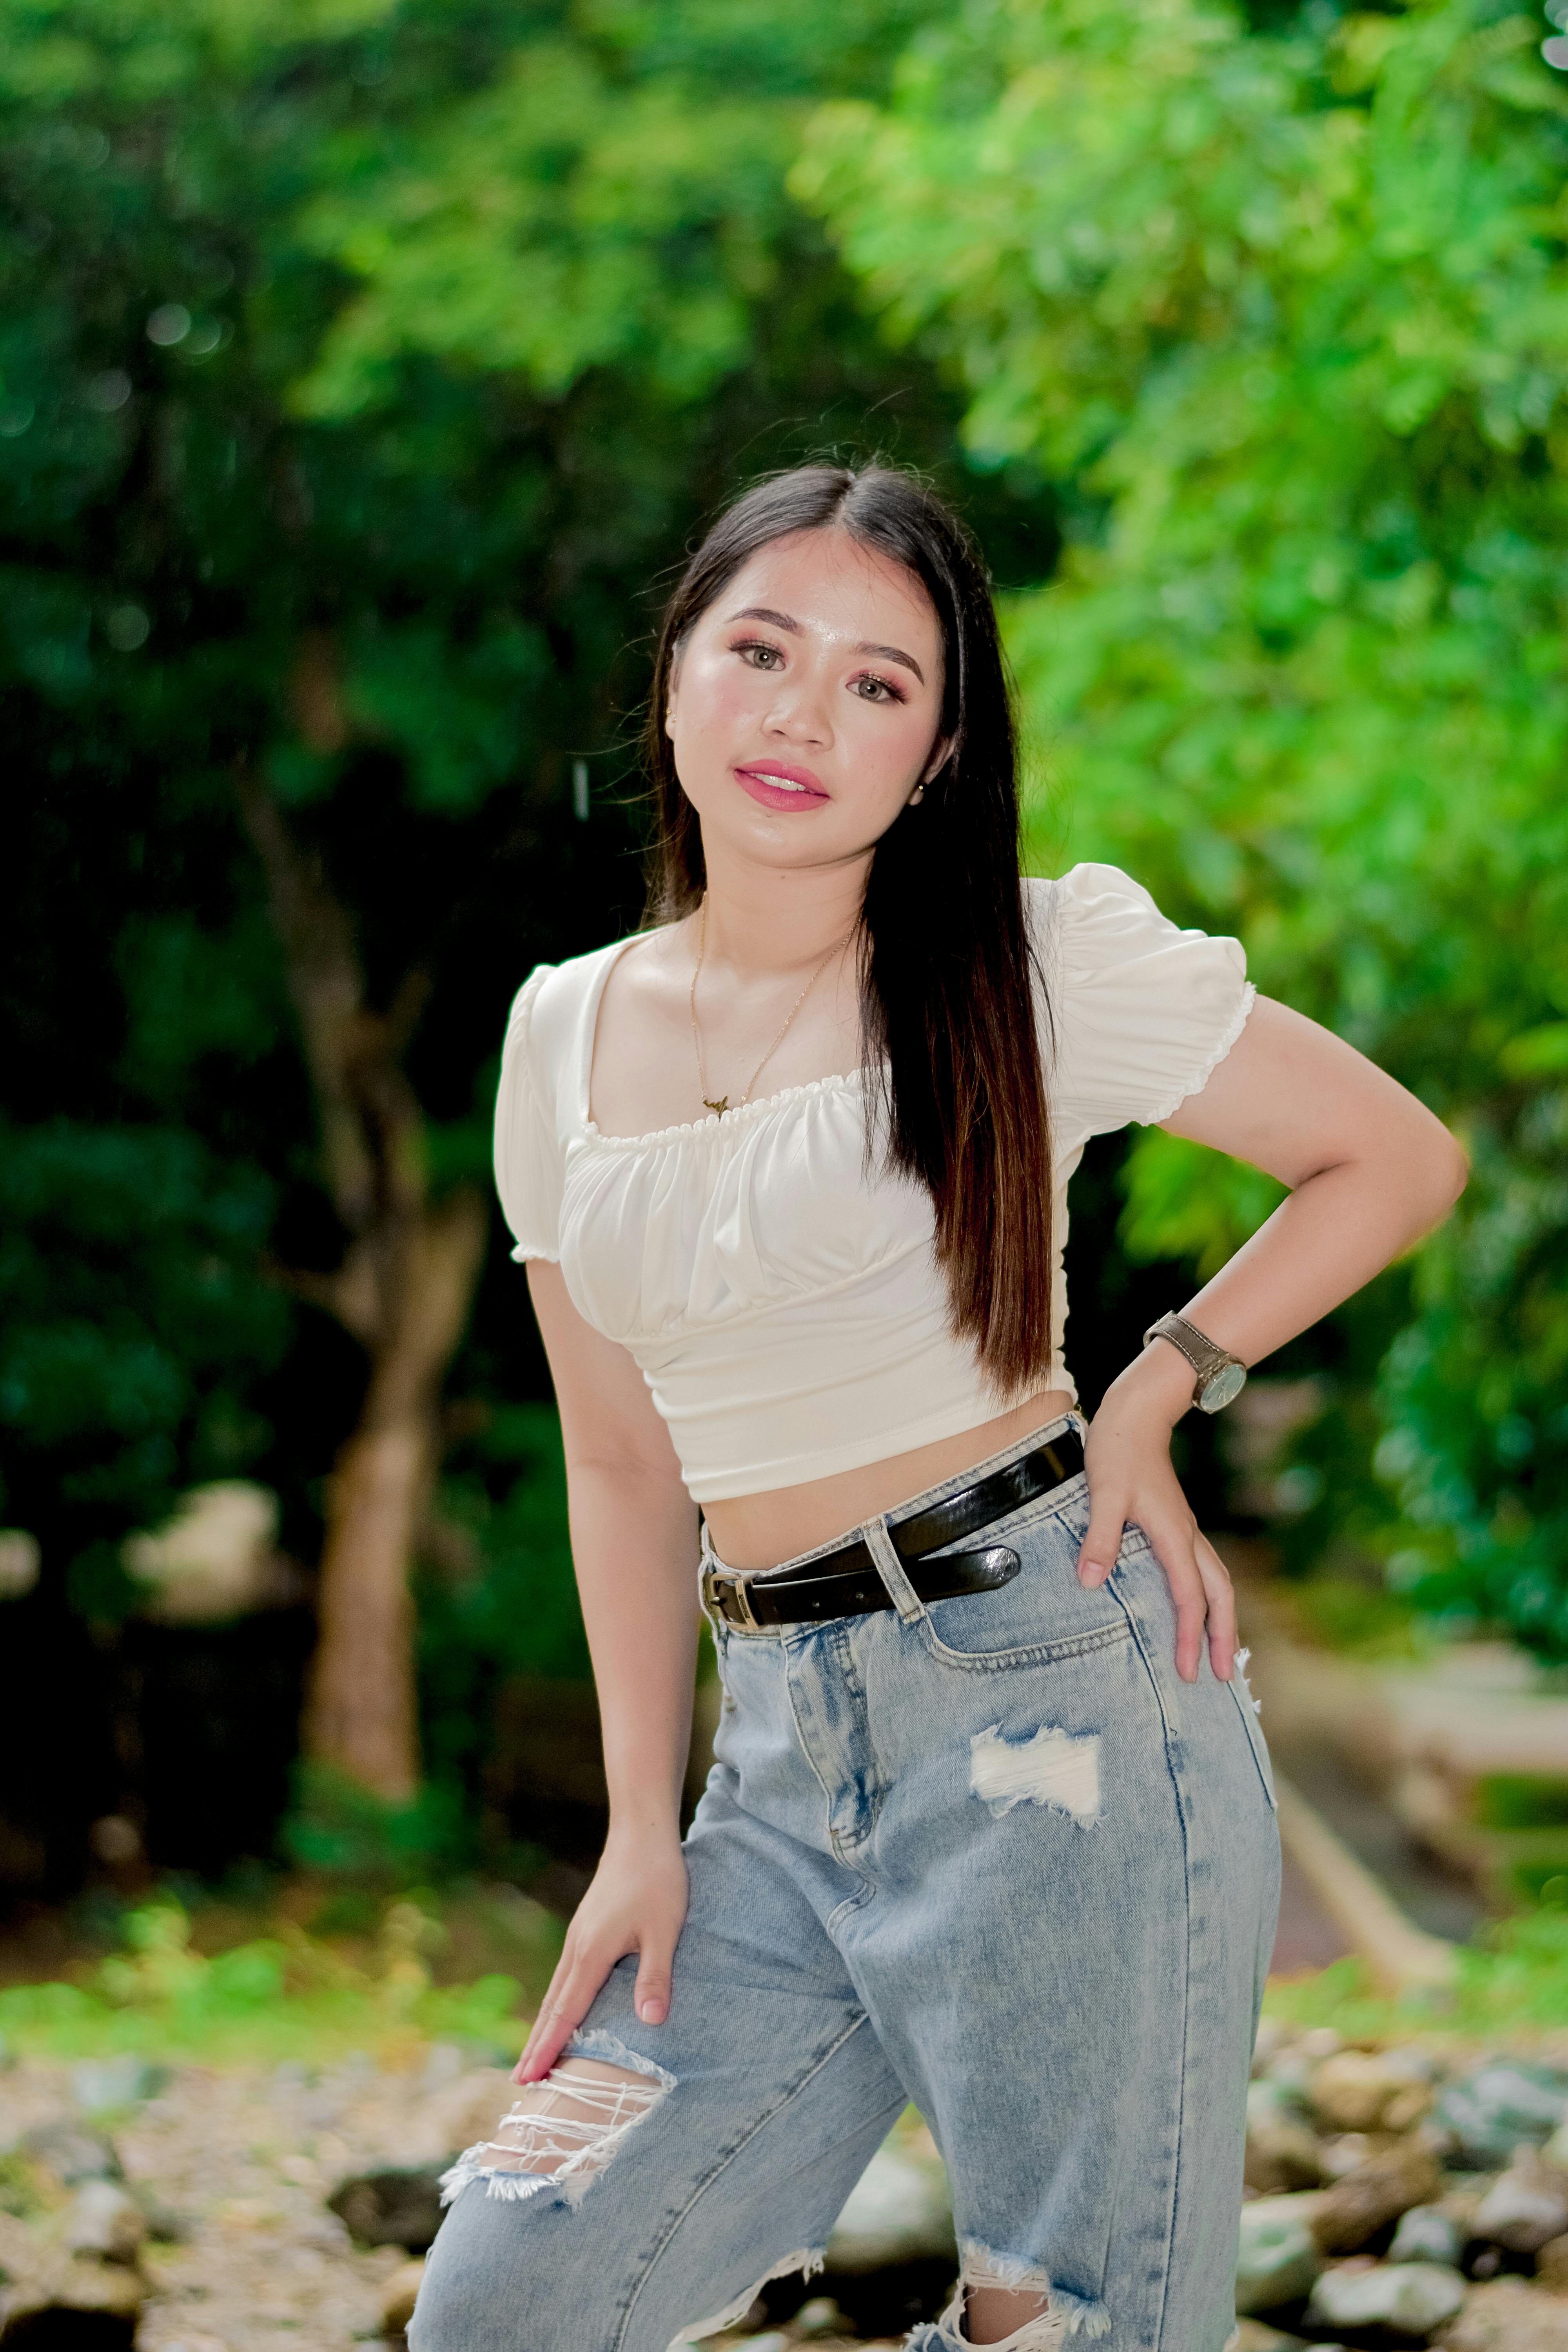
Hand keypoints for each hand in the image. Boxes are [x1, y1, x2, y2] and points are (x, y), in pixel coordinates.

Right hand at [513, 1828, 688, 2084]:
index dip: (548, 2049)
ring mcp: (579, 1936)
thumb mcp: (664, 1930)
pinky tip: (562, 2009)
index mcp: (592, 1953)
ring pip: (556, 1990)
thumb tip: (651, 2022)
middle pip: (552, 2006)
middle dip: (536, 2045)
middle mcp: (577, 1947)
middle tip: (520, 2083)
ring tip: (534, 2055)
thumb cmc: (657, 1880)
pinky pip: (565, 1975)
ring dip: (544, 2025)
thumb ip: (655, 1976)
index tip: (529, 2080)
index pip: (566, 2013)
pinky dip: (557, 2001)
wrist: (641, 1833)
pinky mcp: (586, 1927)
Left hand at [1077, 1346, 1236, 1685]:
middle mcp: (1187, 1536)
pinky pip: (1203, 1570)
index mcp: (1173, 1535)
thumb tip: (1092, 1582)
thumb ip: (1100, 1536)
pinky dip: (1207, 1597)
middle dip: (1225, 1637)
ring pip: (1217, 1582)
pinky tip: (1194, 1611)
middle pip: (1219, 1595)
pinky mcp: (1177, 1525)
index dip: (1190, 1637)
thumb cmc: (1118, 1449)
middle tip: (1223, 1678)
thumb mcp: (1103, 1492)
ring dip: (1222, 1619)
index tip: (1189, 1672)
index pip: (1190, 1597)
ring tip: (1221, 1654)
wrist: (1136, 1413)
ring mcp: (1185, 1531)